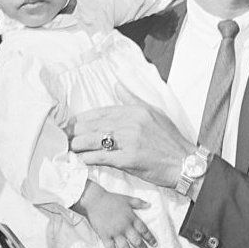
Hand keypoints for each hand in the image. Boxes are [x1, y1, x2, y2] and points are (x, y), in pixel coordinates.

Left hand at [67, 84, 193, 188]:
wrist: (185, 163)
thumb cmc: (170, 140)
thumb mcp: (155, 112)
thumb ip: (132, 99)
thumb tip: (117, 84)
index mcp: (135, 110)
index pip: (100, 112)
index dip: (82, 119)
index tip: (70, 125)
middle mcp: (131, 123)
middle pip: (93, 126)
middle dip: (75, 133)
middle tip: (63, 139)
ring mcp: (129, 141)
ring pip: (93, 141)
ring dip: (78, 146)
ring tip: (68, 149)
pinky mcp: (129, 159)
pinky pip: (101, 157)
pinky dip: (88, 159)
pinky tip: (80, 161)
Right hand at [71, 180, 157, 247]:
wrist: (94, 200)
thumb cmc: (111, 199)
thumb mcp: (127, 199)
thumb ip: (139, 203)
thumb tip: (149, 205)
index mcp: (131, 218)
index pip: (144, 230)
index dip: (150, 238)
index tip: (155, 245)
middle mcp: (125, 227)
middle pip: (137, 241)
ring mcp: (115, 232)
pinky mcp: (105, 236)